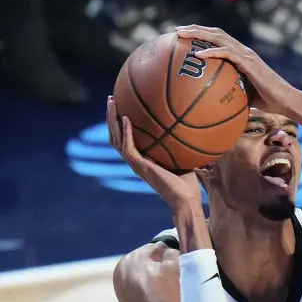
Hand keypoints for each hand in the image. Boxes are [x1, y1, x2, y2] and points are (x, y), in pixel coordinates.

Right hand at [107, 96, 202, 210]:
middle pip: (115, 137)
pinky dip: (126, 132)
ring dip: (112, 121)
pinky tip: (127, 118)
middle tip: (111, 100)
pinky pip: (128, 147)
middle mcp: (135, 162)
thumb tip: (190, 127)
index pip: (125, 140)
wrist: (187, 201)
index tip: (122, 106)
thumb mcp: (183, 158)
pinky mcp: (141, 167)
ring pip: (116, 140)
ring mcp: (136, 165)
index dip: (120, 125)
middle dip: (111, 118)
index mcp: (142, 160)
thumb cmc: (189, 184)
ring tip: (112, 103)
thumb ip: (180, 145)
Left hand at [175, 25, 298, 114]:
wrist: (286, 101)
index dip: (203, 34)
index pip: (219, 39)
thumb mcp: (246, 96)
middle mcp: (244, 51)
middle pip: (216, 33)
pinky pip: (227, 53)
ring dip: (199, 34)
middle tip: (177, 30)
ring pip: (219, 38)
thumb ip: (233, 94)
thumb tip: (217, 105)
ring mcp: (247, 55)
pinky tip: (198, 54)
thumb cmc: (269, 101)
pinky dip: (212, 52)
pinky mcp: (249, 63)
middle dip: (195, 29)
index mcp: (242, 55)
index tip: (186, 36)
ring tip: (182, 35)